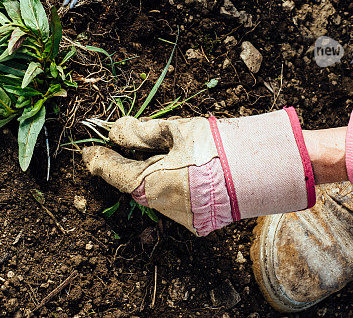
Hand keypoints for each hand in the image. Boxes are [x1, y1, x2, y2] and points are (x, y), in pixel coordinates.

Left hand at [82, 110, 314, 235]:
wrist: (264, 171)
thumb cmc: (218, 146)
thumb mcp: (177, 130)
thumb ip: (141, 131)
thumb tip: (114, 132)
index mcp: (152, 184)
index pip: (113, 172)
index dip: (98, 159)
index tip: (88, 149)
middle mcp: (163, 207)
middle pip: (133, 184)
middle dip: (126, 165)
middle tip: (121, 145)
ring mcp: (181, 218)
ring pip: (153, 193)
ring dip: (149, 175)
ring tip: (159, 154)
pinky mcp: (198, 223)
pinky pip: (173, 202)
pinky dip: (169, 186)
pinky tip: (181, 171)